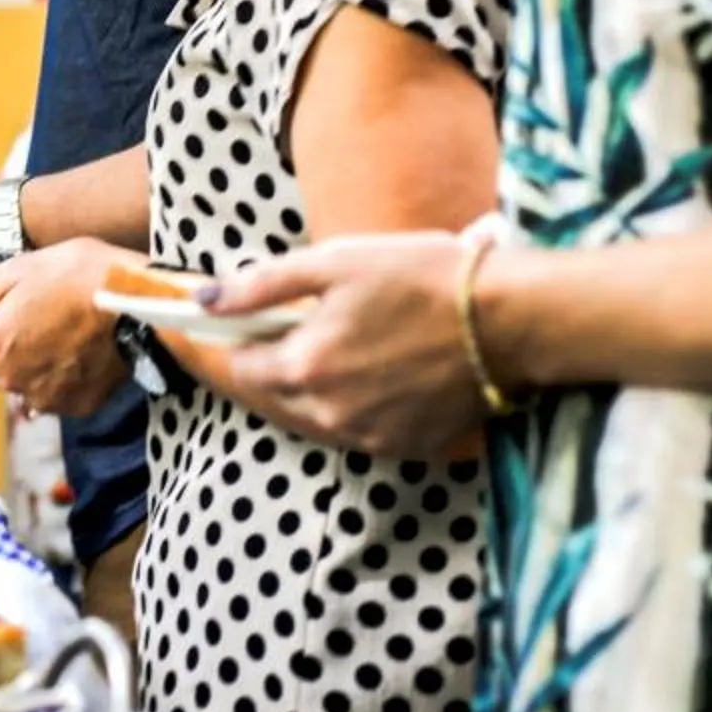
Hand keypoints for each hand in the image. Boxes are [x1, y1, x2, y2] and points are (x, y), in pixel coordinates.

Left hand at [0, 239, 133, 416]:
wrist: (137, 302)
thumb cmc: (76, 276)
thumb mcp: (17, 271)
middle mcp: (12, 381)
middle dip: (5, 347)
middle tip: (35, 315)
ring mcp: (46, 397)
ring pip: (23, 384)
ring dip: (33, 365)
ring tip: (60, 331)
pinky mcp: (77, 406)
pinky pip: (55, 396)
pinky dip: (61, 378)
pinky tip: (78, 351)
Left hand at [212, 229, 493, 457]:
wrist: (508, 320)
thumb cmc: (420, 279)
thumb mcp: (333, 264)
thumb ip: (261, 285)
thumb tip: (204, 300)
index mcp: (303, 368)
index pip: (241, 365)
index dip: (238, 339)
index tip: (252, 320)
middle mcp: (329, 414)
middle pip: (275, 394)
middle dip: (274, 363)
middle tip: (301, 327)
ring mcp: (368, 436)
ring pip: (314, 416)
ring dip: (312, 387)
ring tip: (342, 346)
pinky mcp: (405, 446)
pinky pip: (356, 430)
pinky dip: (351, 406)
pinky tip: (374, 372)